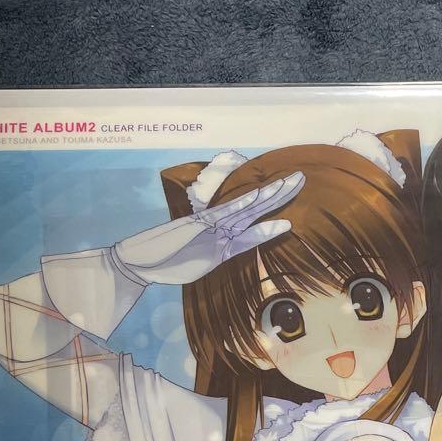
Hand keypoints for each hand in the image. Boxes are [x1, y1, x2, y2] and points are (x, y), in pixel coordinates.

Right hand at [113, 172, 303, 285]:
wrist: (140, 263)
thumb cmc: (168, 261)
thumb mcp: (203, 261)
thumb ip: (220, 252)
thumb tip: (234, 248)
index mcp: (221, 231)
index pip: (252, 216)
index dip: (271, 205)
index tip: (289, 193)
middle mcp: (219, 224)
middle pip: (255, 205)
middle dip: (279, 193)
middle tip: (301, 178)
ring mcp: (212, 227)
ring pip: (247, 209)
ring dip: (270, 197)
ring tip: (291, 184)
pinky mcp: (203, 233)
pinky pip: (229, 222)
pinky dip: (248, 214)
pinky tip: (265, 205)